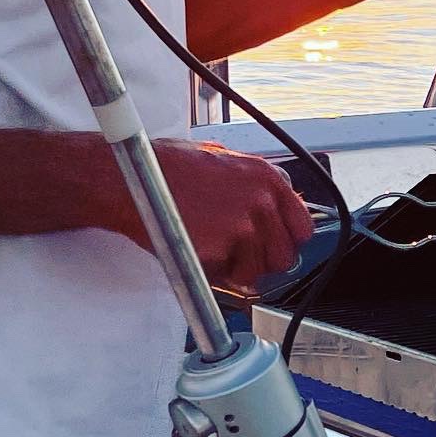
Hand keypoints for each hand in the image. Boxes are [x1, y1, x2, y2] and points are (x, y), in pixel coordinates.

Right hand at [130, 139, 314, 291]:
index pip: (302, 227)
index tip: (274, 246)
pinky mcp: (218, 250)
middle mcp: (260, 202)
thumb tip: (272, 208)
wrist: (132, 175)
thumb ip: (254, 185)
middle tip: (240, 257)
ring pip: (256, 273)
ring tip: (210, 249)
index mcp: (266, 178)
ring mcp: (240, 227)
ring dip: (235, 270)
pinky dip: (210, 271)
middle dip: (264, 263)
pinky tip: (193, 247)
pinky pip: (224, 277)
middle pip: (285, 257)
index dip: (287, 242)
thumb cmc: (170, 167)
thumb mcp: (224, 159)